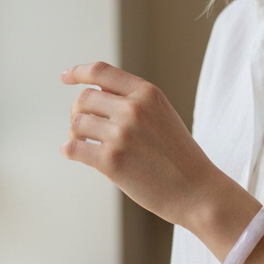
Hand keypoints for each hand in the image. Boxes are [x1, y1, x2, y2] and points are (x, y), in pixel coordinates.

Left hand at [61, 62, 218, 228]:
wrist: (198, 192)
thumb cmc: (180, 157)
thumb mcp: (163, 116)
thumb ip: (134, 102)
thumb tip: (94, 95)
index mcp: (147, 93)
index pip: (101, 71)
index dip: (78, 72)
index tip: (65, 77)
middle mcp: (133, 109)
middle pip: (84, 98)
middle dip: (78, 112)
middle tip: (84, 129)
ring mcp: (121, 134)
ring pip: (76, 124)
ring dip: (75, 134)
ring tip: (85, 144)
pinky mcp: (111, 161)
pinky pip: (73, 148)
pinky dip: (70, 150)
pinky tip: (76, 154)